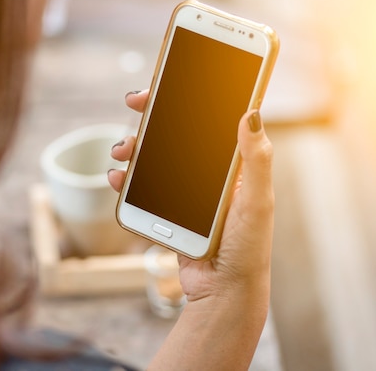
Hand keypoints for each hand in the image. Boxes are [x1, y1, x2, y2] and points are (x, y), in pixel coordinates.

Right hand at [108, 89, 273, 302]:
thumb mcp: (257, 201)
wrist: (224, 291)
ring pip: (154, 157)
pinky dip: (127, 178)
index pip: (207, 120)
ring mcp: (184, 192)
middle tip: (136, 104)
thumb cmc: (249, 247)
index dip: (187, 98)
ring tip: (122, 150)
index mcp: (231, 164)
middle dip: (153, 116)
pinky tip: (118, 177)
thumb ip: (255, 159)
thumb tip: (251, 113)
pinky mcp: (167, 211)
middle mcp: (206, 173)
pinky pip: (143, 187)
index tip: (167, 83)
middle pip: (175, 133)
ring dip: (134, 146)